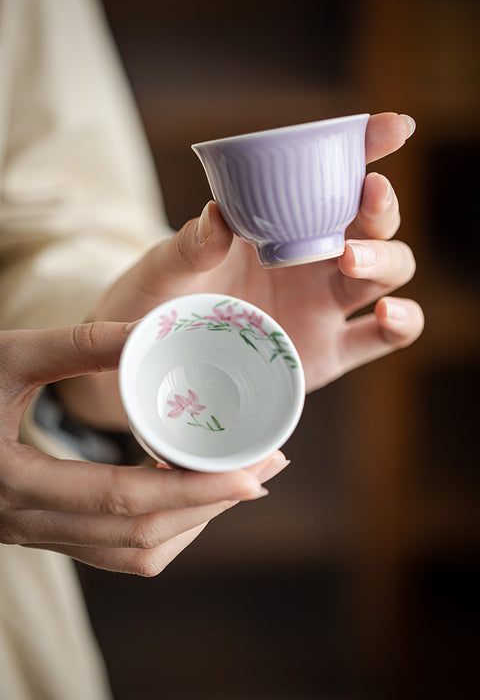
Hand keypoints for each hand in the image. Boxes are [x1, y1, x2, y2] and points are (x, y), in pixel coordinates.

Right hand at [0, 322, 287, 573]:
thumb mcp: (4, 355)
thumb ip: (74, 343)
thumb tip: (151, 330)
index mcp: (14, 483)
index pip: (123, 499)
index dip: (193, 490)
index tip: (254, 472)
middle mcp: (26, 524)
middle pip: (140, 534)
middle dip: (212, 505)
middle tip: (267, 465)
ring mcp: (35, 534)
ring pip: (133, 550)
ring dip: (194, 520)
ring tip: (240, 478)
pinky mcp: (45, 528)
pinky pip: (116, 546)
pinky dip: (164, 525)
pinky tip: (190, 490)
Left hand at [58, 112, 423, 427]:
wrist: (149, 355)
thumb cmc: (158, 298)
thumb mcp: (165, 266)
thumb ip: (191, 244)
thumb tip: (217, 215)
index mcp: (280, 225)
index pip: (333, 179)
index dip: (369, 148)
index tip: (392, 127)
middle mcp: (314, 261)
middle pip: (373, 225)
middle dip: (381, 208)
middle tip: (366, 196)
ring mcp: (326, 307)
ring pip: (387, 272)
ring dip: (386, 258)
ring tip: (351, 260)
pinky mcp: (330, 354)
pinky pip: (381, 338)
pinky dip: (402, 323)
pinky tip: (389, 314)